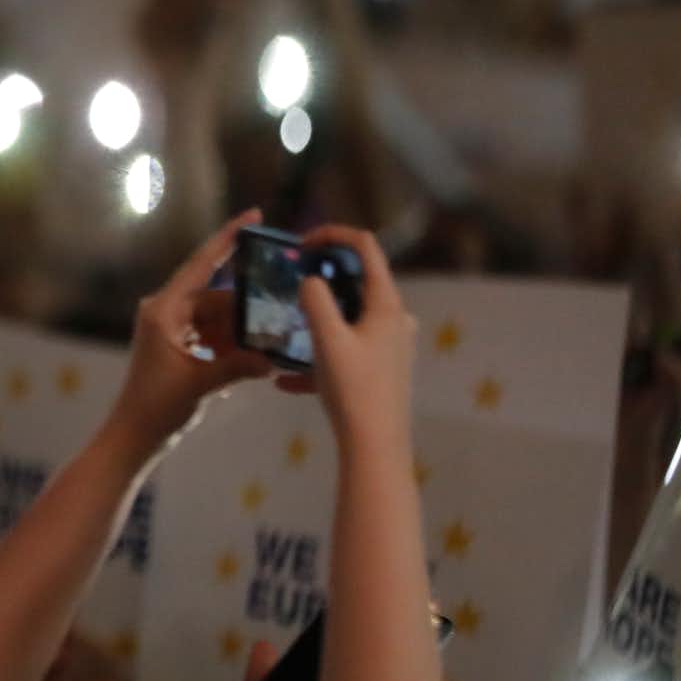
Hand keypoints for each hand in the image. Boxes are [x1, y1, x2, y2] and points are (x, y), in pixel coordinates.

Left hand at [106, 210, 276, 445]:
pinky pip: (213, 334)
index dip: (227, 238)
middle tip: (278, 320)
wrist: (134, 435)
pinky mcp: (178, 344)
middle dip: (246, 311)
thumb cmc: (156, 408)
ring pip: (218, 318)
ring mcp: (171, 328)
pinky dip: (230, 345)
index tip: (252, 215)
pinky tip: (250, 361)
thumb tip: (273, 359)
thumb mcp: (200, 385)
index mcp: (163, 310)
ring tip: (266, 348)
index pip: (200, 265)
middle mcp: (165, 311)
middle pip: (217, 297)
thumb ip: (237, 367)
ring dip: (240, 333)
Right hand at [292, 225, 414, 450]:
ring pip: (349, 317)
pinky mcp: (381, 367)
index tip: (301, 244)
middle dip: (321, 278)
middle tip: (289, 285)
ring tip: (287, 331)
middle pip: (357, 281)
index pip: (366, 248)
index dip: (333, 235)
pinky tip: (285, 381)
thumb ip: (316, 302)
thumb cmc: (354, 389)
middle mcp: (394, 318)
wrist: (375, 444)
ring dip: (317, 318)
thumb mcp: (327, 340)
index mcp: (386, 304)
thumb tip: (310, 280)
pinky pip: (345, 350)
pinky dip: (318, 357)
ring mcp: (390, 344)